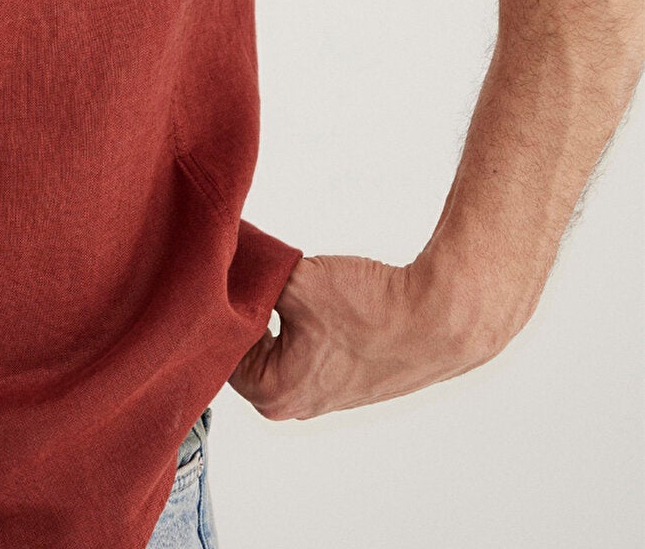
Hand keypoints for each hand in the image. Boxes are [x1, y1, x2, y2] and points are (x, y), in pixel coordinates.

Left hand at [226, 253, 510, 419]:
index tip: (230, 269)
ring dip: (276, 310)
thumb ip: (252, 271)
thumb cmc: (372, 310)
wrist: (438, 319)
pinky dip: (302, 318)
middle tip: (255, 267)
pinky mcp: (343, 377)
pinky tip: (315, 295)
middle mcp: (292, 404)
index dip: (220, 300)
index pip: (218, 342)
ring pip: (275, 341)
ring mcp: (320, 394)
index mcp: (272, 393)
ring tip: (289, 279)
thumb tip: (224, 252)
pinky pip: (304, 343)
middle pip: (244, 345)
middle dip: (246, 305)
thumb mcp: (297, 279)